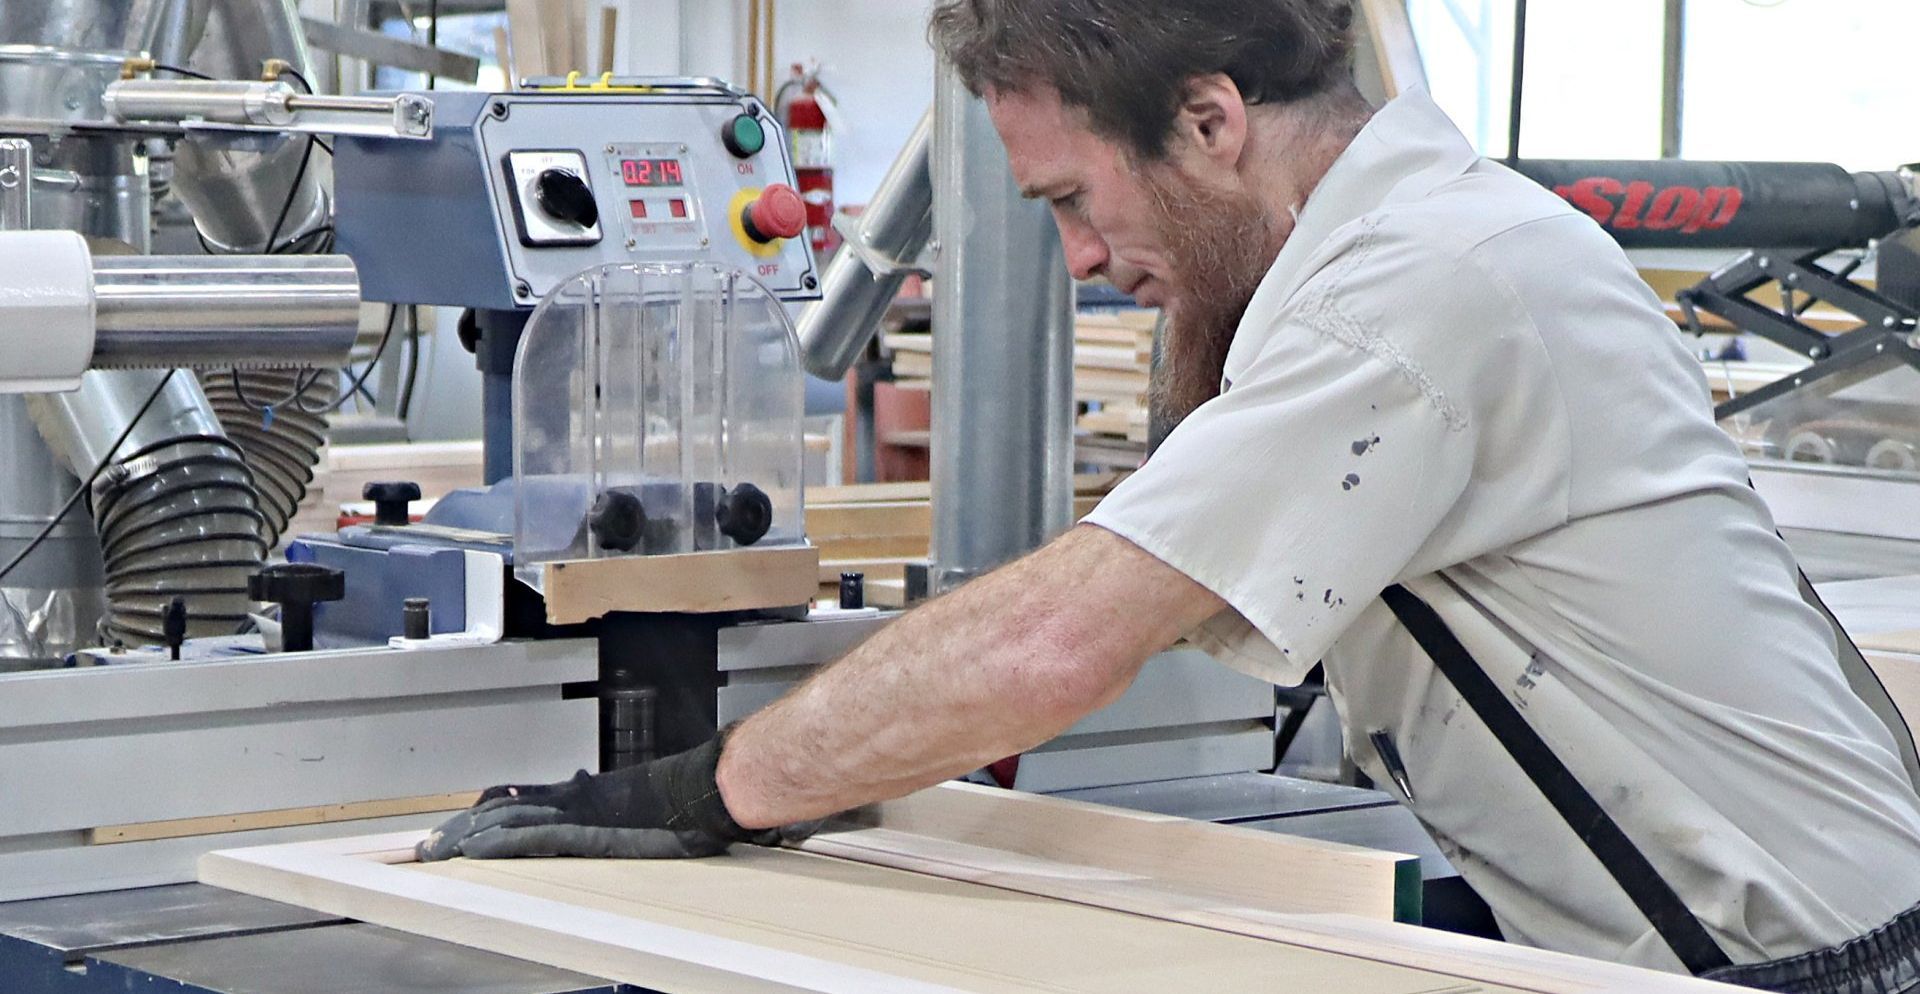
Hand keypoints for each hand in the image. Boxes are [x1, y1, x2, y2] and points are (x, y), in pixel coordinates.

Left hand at [417, 737, 802, 860]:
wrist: (696, 792)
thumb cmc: (676, 801)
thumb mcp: (632, 803)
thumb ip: (603, 804)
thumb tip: (580, 794)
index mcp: (579, 795)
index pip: (515, 800)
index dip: (480, 814)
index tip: (454, 828)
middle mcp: (568, 799)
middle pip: (499, 809)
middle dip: (459, 828)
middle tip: (428, 845)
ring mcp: (573, 812)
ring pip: (505, 820)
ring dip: (466, 837)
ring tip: (436, 852)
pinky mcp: (581, 828)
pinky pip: (528, 835)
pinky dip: (496, 844)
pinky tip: (473, 852)